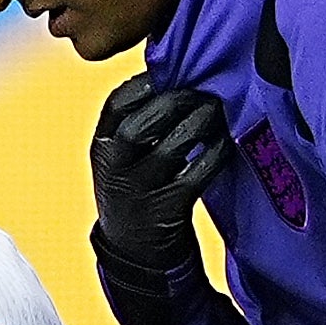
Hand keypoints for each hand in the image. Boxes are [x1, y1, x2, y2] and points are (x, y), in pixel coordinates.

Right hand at [88, 70, 233, 290]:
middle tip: (201, 92)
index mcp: (101, 147)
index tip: (172, 72)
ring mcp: (139, 190)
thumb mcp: (122, 156)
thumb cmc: (135, 190)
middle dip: (175, 101)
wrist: (134, 252)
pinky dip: (214, 155)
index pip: (117, 104)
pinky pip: (196, 175)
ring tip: (216, 111)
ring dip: (198, 124)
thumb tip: (177, 78)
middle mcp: (115, 168)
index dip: (146, 83)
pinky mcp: (167, 210)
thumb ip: (138, 123)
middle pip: (140, 125)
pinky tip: (224, 142)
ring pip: (170, 148)